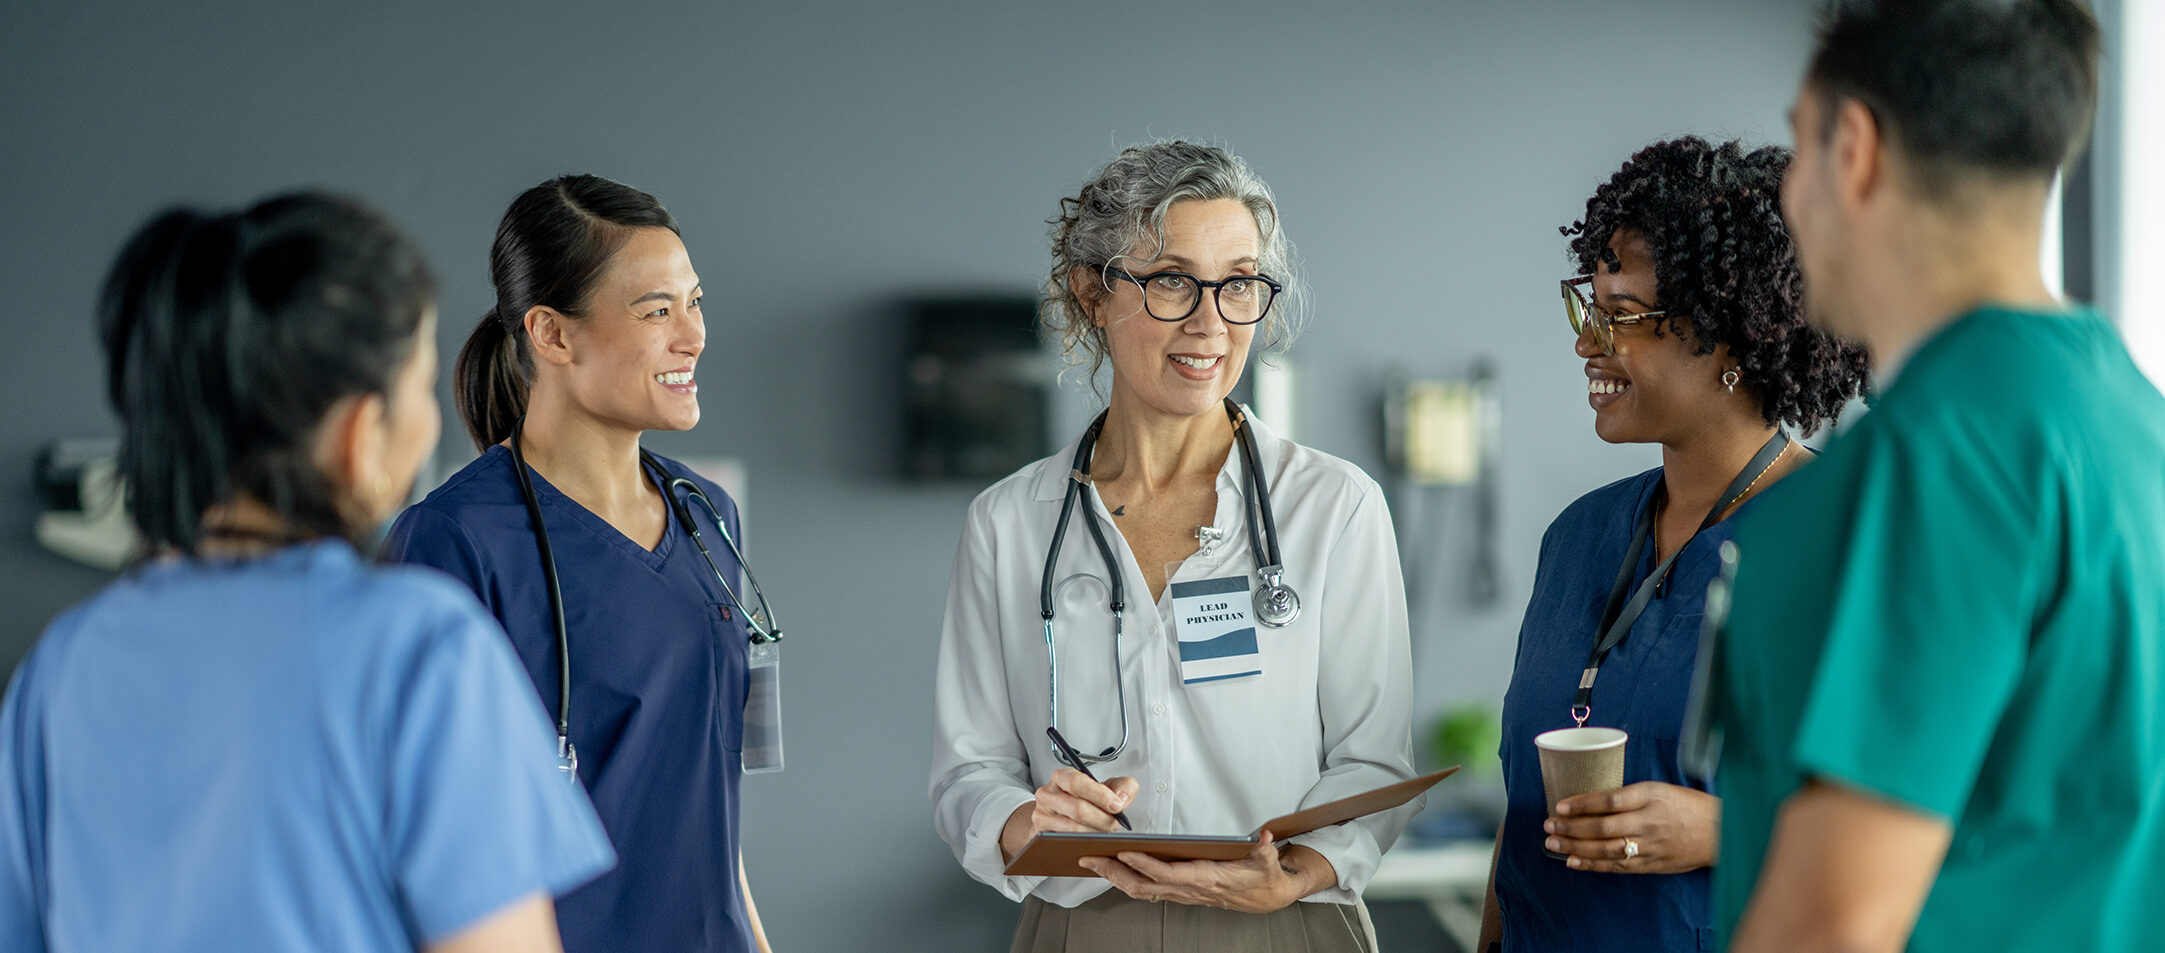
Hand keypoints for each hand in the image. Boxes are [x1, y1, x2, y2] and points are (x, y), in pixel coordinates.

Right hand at [999, 768, 1138, 861]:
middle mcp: (1047, 795)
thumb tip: (1122, 799)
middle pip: (1077, 809)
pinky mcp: (1041, 836)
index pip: (1077, 783)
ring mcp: (1041, 816)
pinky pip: (1065, 843)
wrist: (1057, 814)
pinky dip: (1083, 844)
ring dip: (1095, 833)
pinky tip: (1094, 843)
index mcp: (1062, 777)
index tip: (1117, 805)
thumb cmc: (1083, 799)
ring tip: (1106, 832)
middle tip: (1116, 824)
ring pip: (1073, 830)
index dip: (1099, 795)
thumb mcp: (1104, 787)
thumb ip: (1121, 786)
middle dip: (1102, 819)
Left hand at [1080, 832, 1327, 913]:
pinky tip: (1113, 869)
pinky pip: (1146, 889)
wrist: (1265, 896)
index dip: (1144, 865)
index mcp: (1206, 879)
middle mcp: (1189, 889)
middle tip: (1089, 858)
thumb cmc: (1261, 876)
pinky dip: (1126, 879)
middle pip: (1144, 885)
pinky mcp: (1179, 892)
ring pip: (1140, 890)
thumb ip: (1265, 849)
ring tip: (1092, 862)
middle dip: (1114, 873)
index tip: (1123, 852)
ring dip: (1114, 877)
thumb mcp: (1267, 861)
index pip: (1168, 874)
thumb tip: (1264, 836)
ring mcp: (1182, 893)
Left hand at [1544, 781, 1719, 873]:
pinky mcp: (1652, 864)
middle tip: (1549, 826)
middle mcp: (1649, 821)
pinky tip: (1574, 861)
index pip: (1609, 800)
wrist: (1720, 831)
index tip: (1560, 805)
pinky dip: (1594, 865)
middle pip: (1603, 826)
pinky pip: (1618, 865)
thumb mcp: (1659, 789)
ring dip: (1576, 847)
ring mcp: (1650, 845)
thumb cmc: (1686, 805)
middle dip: (1571, 828)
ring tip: (1553, 844)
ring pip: (1607, 849)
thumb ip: (1629, 795)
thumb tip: (1590, 799)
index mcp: (1650, 796)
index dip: (1582, 803)